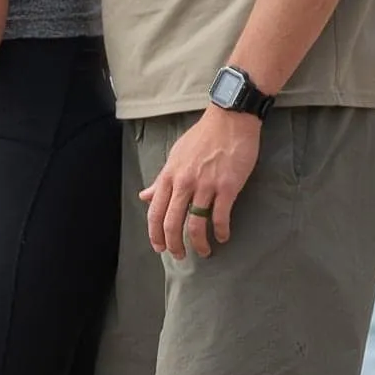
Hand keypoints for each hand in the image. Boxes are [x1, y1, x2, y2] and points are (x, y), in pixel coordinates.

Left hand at [142, 105, 261, 262]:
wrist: (230, 119)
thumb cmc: (203, 136)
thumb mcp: (176, 156)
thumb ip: (161, 180)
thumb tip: (144, 196)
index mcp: (169, 175)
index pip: (155, 212)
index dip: (155, 234)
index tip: (159, 247)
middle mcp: (184, 182)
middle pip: (172, 223)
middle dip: (174, 245)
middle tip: (179, 256)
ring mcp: (206, 185)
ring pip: (196, 224)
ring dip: (199, 244)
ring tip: (204, 252)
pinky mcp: (227, 186)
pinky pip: (220, 216)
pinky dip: (221, 231)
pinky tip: (223, 236)